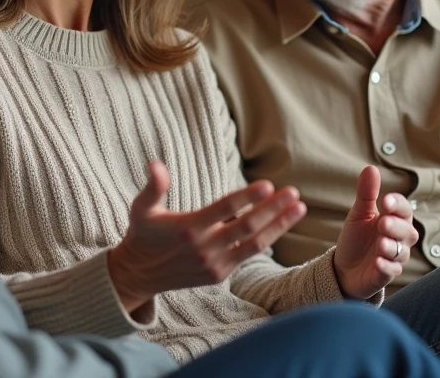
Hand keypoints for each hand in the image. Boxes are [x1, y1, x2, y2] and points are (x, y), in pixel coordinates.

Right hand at [107, 161, 306, 311]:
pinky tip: (281, 224)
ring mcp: (214, 263)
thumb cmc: (142, 234)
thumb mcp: (141, 209)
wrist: (139, 274)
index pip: (224, 209)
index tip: (268, 185)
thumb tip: (156, 165)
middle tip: (294, 192)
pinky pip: (248, 254)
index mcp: (188, 228)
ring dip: (279, 225)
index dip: (247, 197)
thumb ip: (153, 187)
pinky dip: (267, 239)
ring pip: (255, 243)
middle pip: (247, 226)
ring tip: (299, 208)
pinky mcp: (220, 274)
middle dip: (273, 209)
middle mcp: (204, 247)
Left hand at [334, 165, 417, 299]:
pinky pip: (392, 271)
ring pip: (401, 251)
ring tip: (380, 242)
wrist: (344, 267)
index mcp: (394, 219)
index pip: (404, 209)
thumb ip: (366, 193)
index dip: (397, 205)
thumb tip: (371, 168)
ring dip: (391, 246)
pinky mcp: (386, 274)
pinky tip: (378, 262)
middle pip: (407, 231)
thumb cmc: (356, 238)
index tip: (385, 201)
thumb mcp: (358, 213)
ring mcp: (394, 257)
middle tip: (382, 223)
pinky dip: (386, 267)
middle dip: (396, 226)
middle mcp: (399, 238)